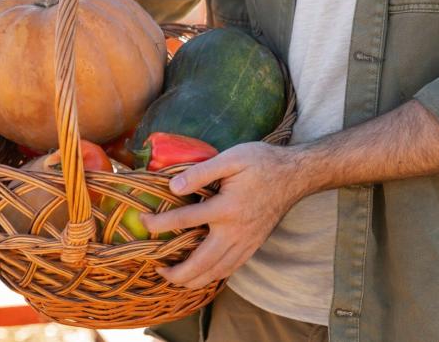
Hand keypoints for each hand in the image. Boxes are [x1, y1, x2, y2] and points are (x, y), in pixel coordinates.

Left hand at [140, 142, 308, 288]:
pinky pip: (230, 269)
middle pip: (200, 263)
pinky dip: (213, 277)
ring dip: (193, 280)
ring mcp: (246, 242)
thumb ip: (201, 171)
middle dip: (176, 273)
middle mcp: (235, 232)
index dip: (159, 224)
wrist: (296, 175)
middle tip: (156, 270)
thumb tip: (173, 186)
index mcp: (226, 209)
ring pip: (216, 273)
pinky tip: (202, 275)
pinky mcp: (253, 246)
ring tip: (174, 278)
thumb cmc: (262, 162)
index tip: (142, 222)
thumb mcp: (232, 158)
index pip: (184, 220)